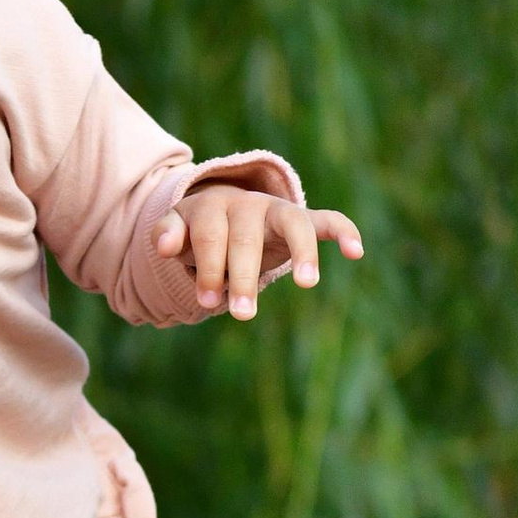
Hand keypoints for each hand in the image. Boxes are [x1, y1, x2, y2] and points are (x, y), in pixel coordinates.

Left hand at [153, 186, 365, 320]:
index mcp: (213, 207)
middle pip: (246, 238)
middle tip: (241, 314)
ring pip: (293, 224)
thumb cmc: (199, 232)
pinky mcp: (303, 219)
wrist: (225, 211)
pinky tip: (356, 252)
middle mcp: (248, 203)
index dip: (209, 268)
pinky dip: (343, 231)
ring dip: (302, 253)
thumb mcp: (178, 232)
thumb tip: (161, 246)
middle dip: (243, 276)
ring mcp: (278, 210)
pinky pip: (328, 220)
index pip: (211, 236)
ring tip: (306, 284)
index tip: (207, 301)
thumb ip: (168, 235)